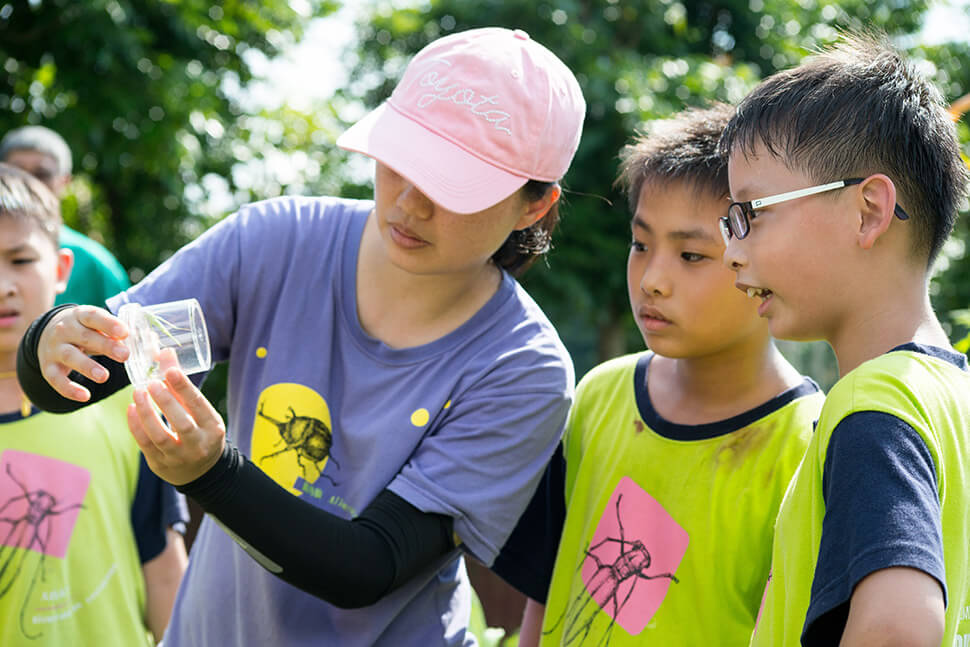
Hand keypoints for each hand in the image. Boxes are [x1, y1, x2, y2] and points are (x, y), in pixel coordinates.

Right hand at [38, 305, 129, 400]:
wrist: (47, 335)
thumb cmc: (84, 330)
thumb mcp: (98, 326)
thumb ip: (121, 334)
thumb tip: (153, 343)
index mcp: (80, 316)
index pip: (93, 316)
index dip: (109, 324)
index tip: (125, 333)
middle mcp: (64, 330)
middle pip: (85, 337)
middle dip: (105, 346)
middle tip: (125, 355)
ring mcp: (55, 349)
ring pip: (70, 356)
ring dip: (87, 367)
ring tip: (104, 376)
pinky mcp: (48, 367)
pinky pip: (56, 379)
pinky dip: (69, 389)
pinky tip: (85, 396)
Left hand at [127, 351, 225, 485]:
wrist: (201, 472)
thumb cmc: (200, 432)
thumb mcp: (201, 412)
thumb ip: (182, 386)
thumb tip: (165, 353)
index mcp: (213, 428)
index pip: (199, 406)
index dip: (184, 388)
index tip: (170, 371)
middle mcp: (198, 444)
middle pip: (182, 422)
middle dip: (165, 401)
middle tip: (151, 382)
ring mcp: (179, 457)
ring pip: (160, 436)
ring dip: (146, 413)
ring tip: (137, 393)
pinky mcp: (161, 464)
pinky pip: (145, 445)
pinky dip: (136, 426)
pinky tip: (131, 409)